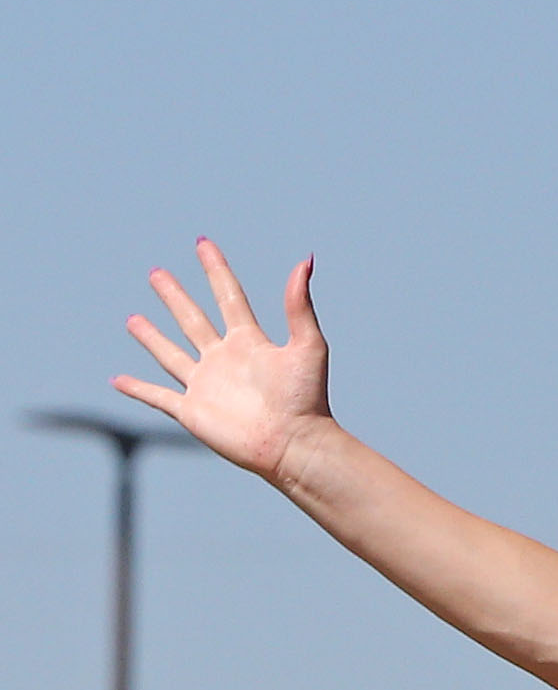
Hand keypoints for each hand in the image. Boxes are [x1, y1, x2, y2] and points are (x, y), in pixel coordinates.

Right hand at [114, 239, 332, 480]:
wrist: (295, 445)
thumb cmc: (306, 399)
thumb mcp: (308, 346)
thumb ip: (300, 305)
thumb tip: (306, 261)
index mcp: (249, 342)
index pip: (228, 296)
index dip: (215, 270)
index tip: (202, 243)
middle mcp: (224, 360)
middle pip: (193, 320)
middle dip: (175, 297)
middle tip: (156, 273)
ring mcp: (206, 386)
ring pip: (171, 355)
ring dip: (151, 337)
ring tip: (133, 319)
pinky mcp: (192, 412)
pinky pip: (158, 397)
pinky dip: (137, 389)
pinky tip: (118, 380)